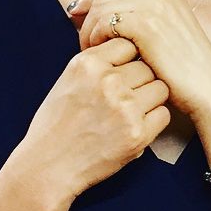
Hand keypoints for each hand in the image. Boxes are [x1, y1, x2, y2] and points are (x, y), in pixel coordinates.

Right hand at [22, 37, 171, 196]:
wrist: (47, 167)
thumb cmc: (55, 124)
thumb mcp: (68, 80)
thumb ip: (97, 62)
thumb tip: (131, 47)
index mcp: (87, 64)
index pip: (128, 44)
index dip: (128, 58)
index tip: (123, 72)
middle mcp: (107, 81)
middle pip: (147, 66)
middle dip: (141, 80)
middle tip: (128, 97)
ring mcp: (125, 108)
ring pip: (160, 88)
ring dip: (151, 99)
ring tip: (133, 111)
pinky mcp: (137, 134)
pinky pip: (163, 114)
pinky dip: (154, 121)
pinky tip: (136, 127)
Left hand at [66, 0, 210, 116]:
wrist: (207, 88)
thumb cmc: (181, 69)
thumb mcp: (162, 32)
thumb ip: (136, 17)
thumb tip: (95, 10)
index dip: (93, 4)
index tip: (78, 21)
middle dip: (87, 18)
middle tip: (82, 43)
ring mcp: (153, 3)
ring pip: (100, 9)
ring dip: (89, 31)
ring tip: (90, 53)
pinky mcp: (144, 22)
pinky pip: (103, 23)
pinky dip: (94, 39)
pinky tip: (97, 56)